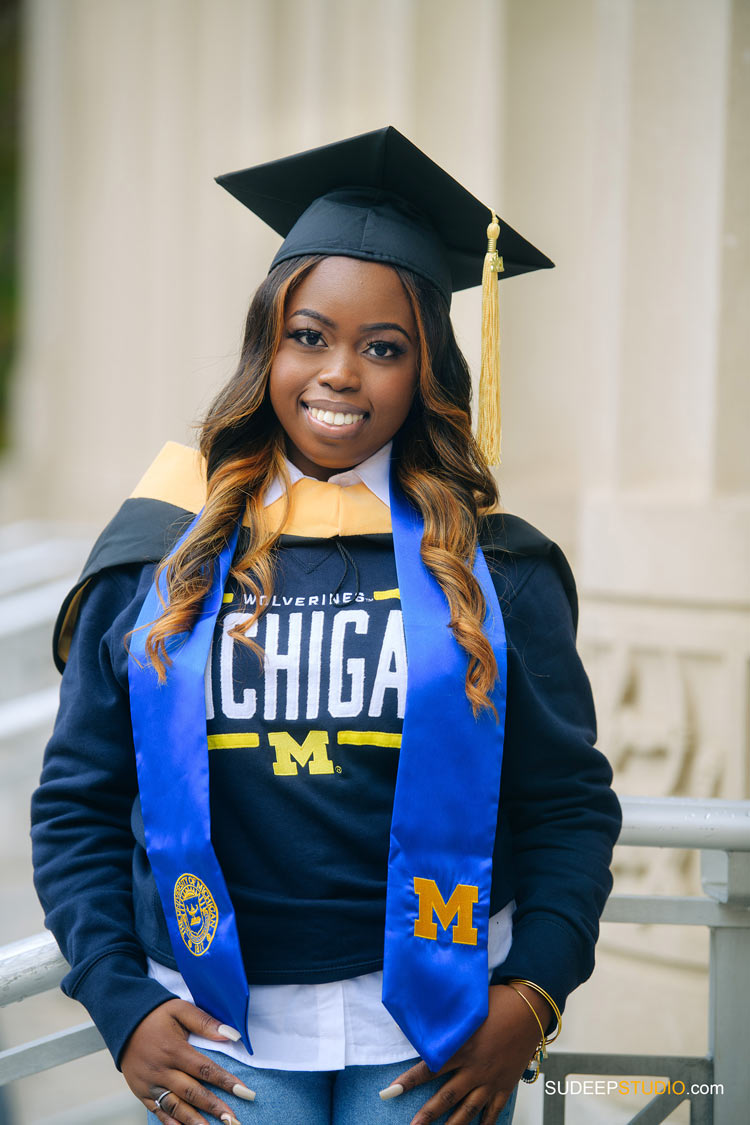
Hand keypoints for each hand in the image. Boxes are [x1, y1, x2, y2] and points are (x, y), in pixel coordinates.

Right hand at [120, 999, 255, 1124]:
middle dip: (215, 1108)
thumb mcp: (180, 1009)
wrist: (123, 1021)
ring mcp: (150, 1084)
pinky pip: (158, 1112)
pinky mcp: (142, 1092)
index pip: (205, 1070)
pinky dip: (171, 1124)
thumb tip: (231, 1034)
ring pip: (176, 1107)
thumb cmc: (155, 1015)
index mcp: (174, 1049)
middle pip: (193, 1093)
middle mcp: (162, 1070)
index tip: (245, 1092)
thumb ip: (205, 1022)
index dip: (226, 1082)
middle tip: (233, 1120)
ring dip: (195, 1121)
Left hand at [386, 984, 550, 1124]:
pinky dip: (485, 1123)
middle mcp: (475, 1069)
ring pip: (468, 1110)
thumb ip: (449, 1020)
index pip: (429, 1068)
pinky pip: (493, 1111)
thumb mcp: (468, 1008)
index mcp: (463, 1048)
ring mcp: (491, 1080)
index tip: (391, 1092)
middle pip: (446, 1097)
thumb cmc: (499, 1002)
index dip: (409, 1081)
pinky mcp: (506, 1085)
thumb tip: (425, 1018)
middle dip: (427, 1115)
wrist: (531, 1010)